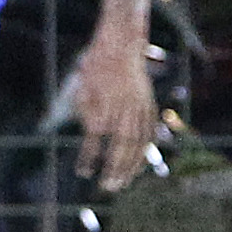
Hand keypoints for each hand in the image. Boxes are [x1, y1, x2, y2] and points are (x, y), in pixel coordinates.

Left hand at [72, 32, 158, 192]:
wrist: (122, 43)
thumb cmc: (97, 65)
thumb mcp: (84, 86)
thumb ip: (87, 113)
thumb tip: (93, 136)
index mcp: (106, 99)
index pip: (96, 136)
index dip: (89, 156)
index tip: (82, 172)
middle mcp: (126, 105)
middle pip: (121, 143)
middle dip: (114, 168)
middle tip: (107, 187)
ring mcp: (141, 106)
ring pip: (139, 142)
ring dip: (131, 165)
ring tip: (122, 183)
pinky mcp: (149, 105)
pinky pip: (149, 134)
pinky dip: (144, 152)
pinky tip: (138, 167)